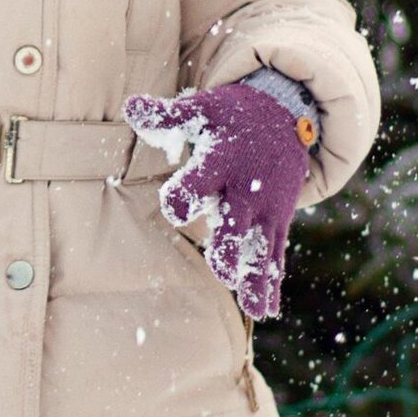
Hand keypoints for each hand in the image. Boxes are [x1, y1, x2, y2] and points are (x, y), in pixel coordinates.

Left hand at [123, 84, 313, 320]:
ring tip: (254, 309)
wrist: (288, 116)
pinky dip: (271, 282)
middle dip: (229, 247)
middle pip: (235, 224)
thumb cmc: (233, 116)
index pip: (196, 186)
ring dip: (255, 277)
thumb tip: (129, 106)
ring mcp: (265, 208)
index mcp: (220, 163)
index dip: (182, 196)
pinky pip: (275, 254)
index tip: (177, 204)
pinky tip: (265, 310)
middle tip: (223, 270)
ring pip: (260, 248)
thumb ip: (165, 116)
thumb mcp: (201, 109)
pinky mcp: (278, 220)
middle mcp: (245, 190)